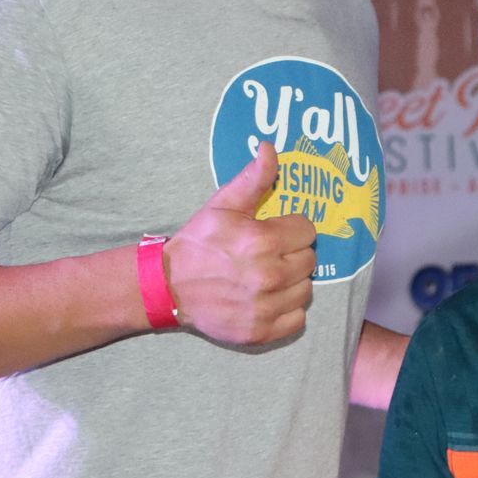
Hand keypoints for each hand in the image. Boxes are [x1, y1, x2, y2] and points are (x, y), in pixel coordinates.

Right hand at [162, 142, 316, 343]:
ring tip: (268, 276)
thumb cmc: (198, 243)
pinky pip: (297, 318)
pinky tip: (268, 299)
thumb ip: (254, 178)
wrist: (168, 286)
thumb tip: (269, 147)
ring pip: (306, 289)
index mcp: (263, 241)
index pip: (308, 230)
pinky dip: (287, 310)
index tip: (274, 232)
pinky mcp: (261, 331)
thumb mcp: (223, 205)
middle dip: (292, 254)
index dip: (291, 229)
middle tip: (268, 254)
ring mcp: (266, 307)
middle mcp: (269, 276)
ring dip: (292, 282)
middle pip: (309, 260)